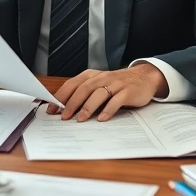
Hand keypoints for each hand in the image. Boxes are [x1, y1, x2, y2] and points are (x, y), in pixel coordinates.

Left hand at [47, 63, 167, 121]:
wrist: (144, 77)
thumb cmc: (118, 84)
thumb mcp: (100, 84)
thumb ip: (85, 92)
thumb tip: (64, 108)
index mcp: (92, 76)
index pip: (73, 84)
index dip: (61, 96)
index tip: (52, 109)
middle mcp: (102, 78)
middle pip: (84, 89)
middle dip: (72, 103)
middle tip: (64, 116)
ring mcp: (116, 84)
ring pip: (98, 94)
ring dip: (87, 107)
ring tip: (80, 119)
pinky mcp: (128, 91)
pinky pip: (116, 100)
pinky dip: (108, 109)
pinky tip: (102, 118)